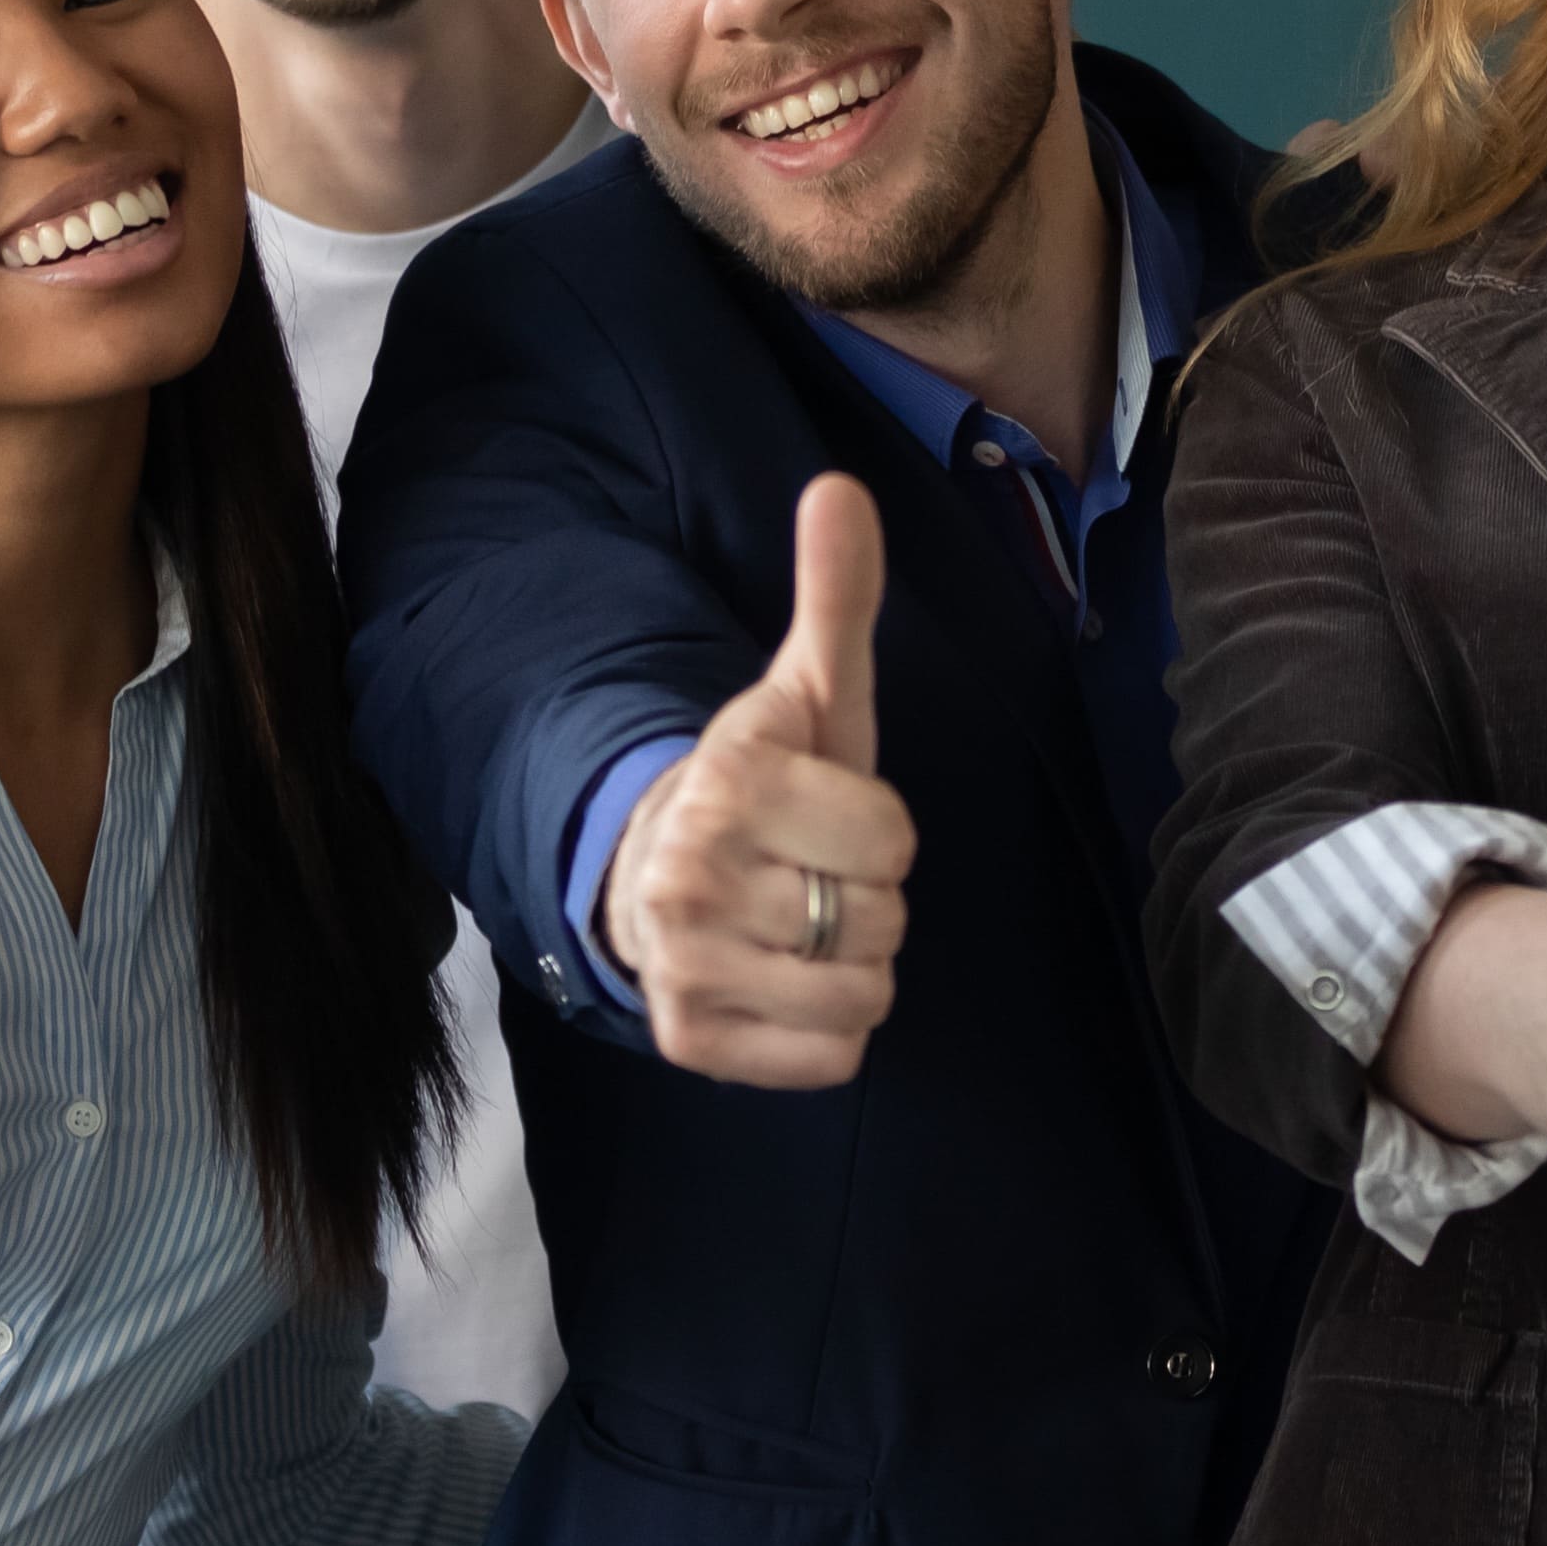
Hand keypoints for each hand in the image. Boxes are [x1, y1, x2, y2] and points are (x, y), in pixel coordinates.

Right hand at [602, 476, 918, 1088]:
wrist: (652, 876)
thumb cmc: (764, 788)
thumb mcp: (808, 692)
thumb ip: (836, 597)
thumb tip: (840, 487)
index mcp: (730, 781)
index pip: (894, 839)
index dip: (879, 831)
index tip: (824, 817)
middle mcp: (690, 876)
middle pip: (882, 920)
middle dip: (865, 901)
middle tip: (806, 876)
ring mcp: (682, 965)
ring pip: (864, 992)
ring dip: (851, 968)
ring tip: (795, 929)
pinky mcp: (687, 1041)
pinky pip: (832, 1059)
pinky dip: (825, 1035)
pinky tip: (780, 985)